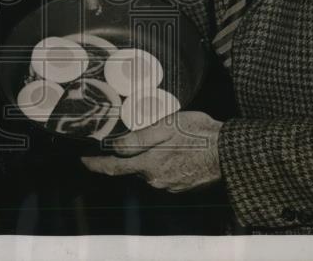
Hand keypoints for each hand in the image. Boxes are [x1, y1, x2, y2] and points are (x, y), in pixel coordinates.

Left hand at [81, 111, 222, 192]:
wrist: (229, 153)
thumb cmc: (199, 134)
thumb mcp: (166, 126)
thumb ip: (139, 138)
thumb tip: (115, 146)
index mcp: (148, 164)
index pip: (113, 168)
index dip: (95, 164)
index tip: (83, 159)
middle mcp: (155, 180)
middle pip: (132, 168)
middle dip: (127, 156)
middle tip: (130, 138)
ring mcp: (169, 185)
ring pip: (148, 171)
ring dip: (148, 159)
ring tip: (161, 140)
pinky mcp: (182, 186)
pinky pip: (164, 174)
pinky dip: (163, 163)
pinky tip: (174, 150)